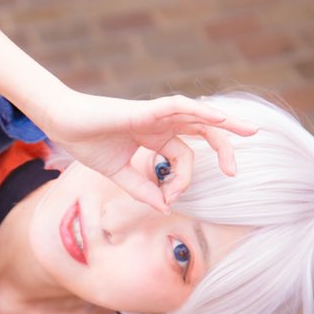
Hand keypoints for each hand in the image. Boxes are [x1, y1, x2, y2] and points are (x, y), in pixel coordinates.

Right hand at [43, 90, 257, 212]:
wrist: (64, 124)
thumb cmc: (87, 142)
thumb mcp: (119, 174)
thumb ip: (142, 189)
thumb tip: (165, 207)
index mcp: (155, 137)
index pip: (182, 158)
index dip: (182, 180)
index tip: (169, 197)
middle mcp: (160, 123)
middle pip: (202, 131)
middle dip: (224, 146)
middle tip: (236, 171)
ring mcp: (155, 114)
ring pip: (198, 115)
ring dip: (226, 122)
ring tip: (249, 131)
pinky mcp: (145, 109)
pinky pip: (179, 106)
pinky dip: (200, 110)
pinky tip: (219, 116)